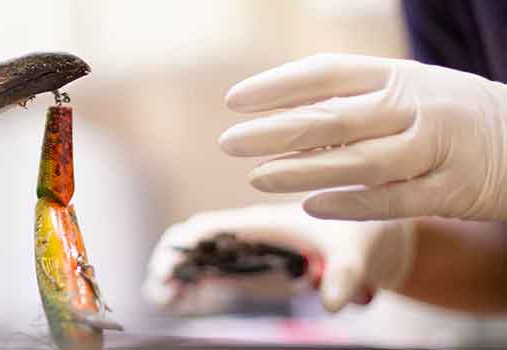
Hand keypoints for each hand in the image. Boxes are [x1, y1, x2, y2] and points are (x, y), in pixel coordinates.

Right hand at [142, 202, 415, 312]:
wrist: (375, 239)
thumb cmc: (364, 234)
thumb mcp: (358, 251)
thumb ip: (345, 274)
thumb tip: (332, 304)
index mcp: (260, 223)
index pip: (205, 230)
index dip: (179, 251)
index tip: (168, 277)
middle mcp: (245, 236)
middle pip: (190, 244)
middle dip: (168, 266)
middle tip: (162, 297)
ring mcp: (245, 255)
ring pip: (195, 261)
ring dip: (175, 279)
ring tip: (165, 301)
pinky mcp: (251, 271)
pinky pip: (211, 277)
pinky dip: (191, 288)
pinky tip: (183, 302)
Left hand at [220, 53, 506, 220]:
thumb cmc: (445, 111)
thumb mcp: (405, 88)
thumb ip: (352, 98)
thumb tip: (279, 112)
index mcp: (398, 74)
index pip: (327, 74)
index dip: (277, 86)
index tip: (234, 100)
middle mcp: (415, 107)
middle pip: (334, 119)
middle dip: (276, 131)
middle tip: (230, 142)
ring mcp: (435, 149)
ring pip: (359, 163)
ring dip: (303, 172)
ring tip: (257, 176)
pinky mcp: (450, 191)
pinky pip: (392, 200)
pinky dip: (349, 204)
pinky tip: (311, 207)